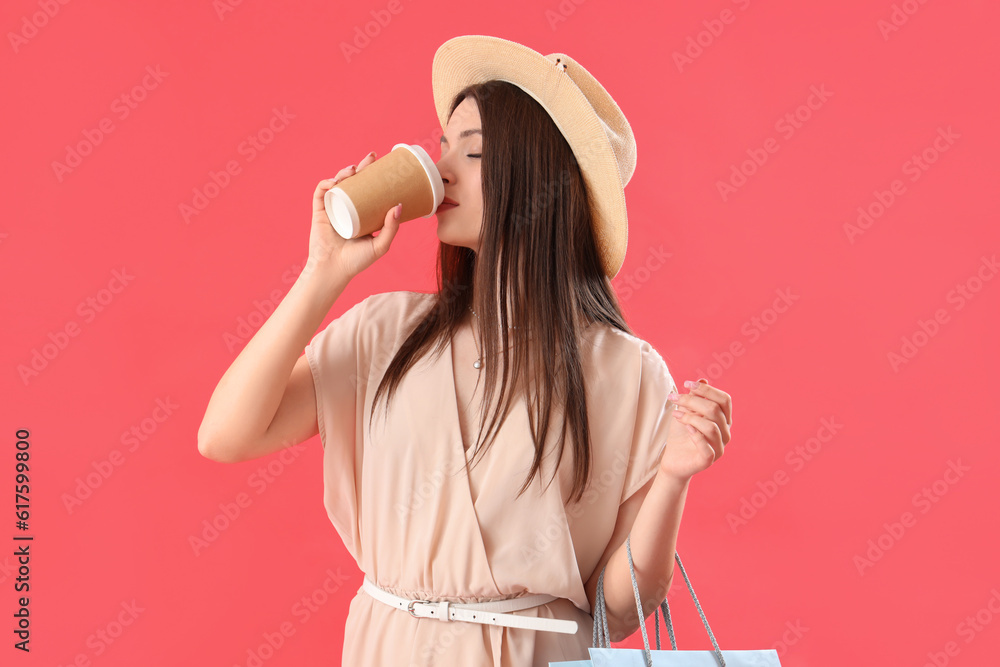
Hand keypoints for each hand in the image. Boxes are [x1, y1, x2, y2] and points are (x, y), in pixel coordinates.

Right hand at [307, 150, 402, 280]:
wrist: (334, 270)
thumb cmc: (357, 260)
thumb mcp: (380, 245)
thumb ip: (391, 227)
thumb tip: (398, 205)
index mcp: (362, 213)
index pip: (369, 189)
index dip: (375, 175)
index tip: (384, 164)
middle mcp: (348, 207)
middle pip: (354, 181)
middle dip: (362, 166)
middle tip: (372, 158)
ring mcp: (333, 208)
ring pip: (338, 183)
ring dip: (344, 172)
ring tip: (353, 169)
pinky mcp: (320, 211)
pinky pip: (320, 192)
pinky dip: (326, 183)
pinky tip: (334, 182)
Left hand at [658, 379, 732, 481]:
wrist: (673, 459)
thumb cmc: (681, 434)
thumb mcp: (686, 411)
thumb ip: (695, 397)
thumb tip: (702, 379)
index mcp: (724, 419)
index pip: (724, 400)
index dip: (707, 389)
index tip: (686, 384)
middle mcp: (725, 433)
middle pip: (714, 410)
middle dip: (691, 401)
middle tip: (674, 398)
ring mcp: (719, 447)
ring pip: (710, 426)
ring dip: (690, 417)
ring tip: (675, 415)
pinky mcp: (709, 460)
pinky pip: (707, 446)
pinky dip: (695, 434)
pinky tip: (685, 428)